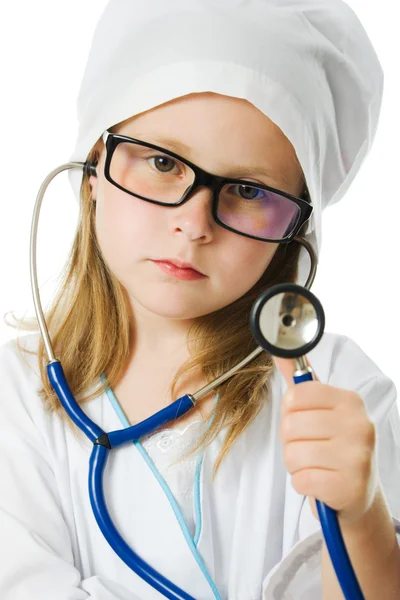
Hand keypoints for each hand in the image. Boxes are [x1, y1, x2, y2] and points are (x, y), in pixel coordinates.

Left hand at [274, 355, 378, 524]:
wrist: (358, 494)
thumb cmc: (334, 447)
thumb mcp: (322, 411)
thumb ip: (300, 383)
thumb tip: (280, 353)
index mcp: (350, 401)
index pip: (295, 396)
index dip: (290, 412)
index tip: (304, 421)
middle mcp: (358, 425)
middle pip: (290, 426)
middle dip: (290, 441)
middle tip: (310, 448)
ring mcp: (357, 458)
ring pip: (293, 454)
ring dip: (295, 465)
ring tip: (315, 465)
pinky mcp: (350, 487)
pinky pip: (301, 480)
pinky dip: (303, 484)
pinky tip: (320, 482)